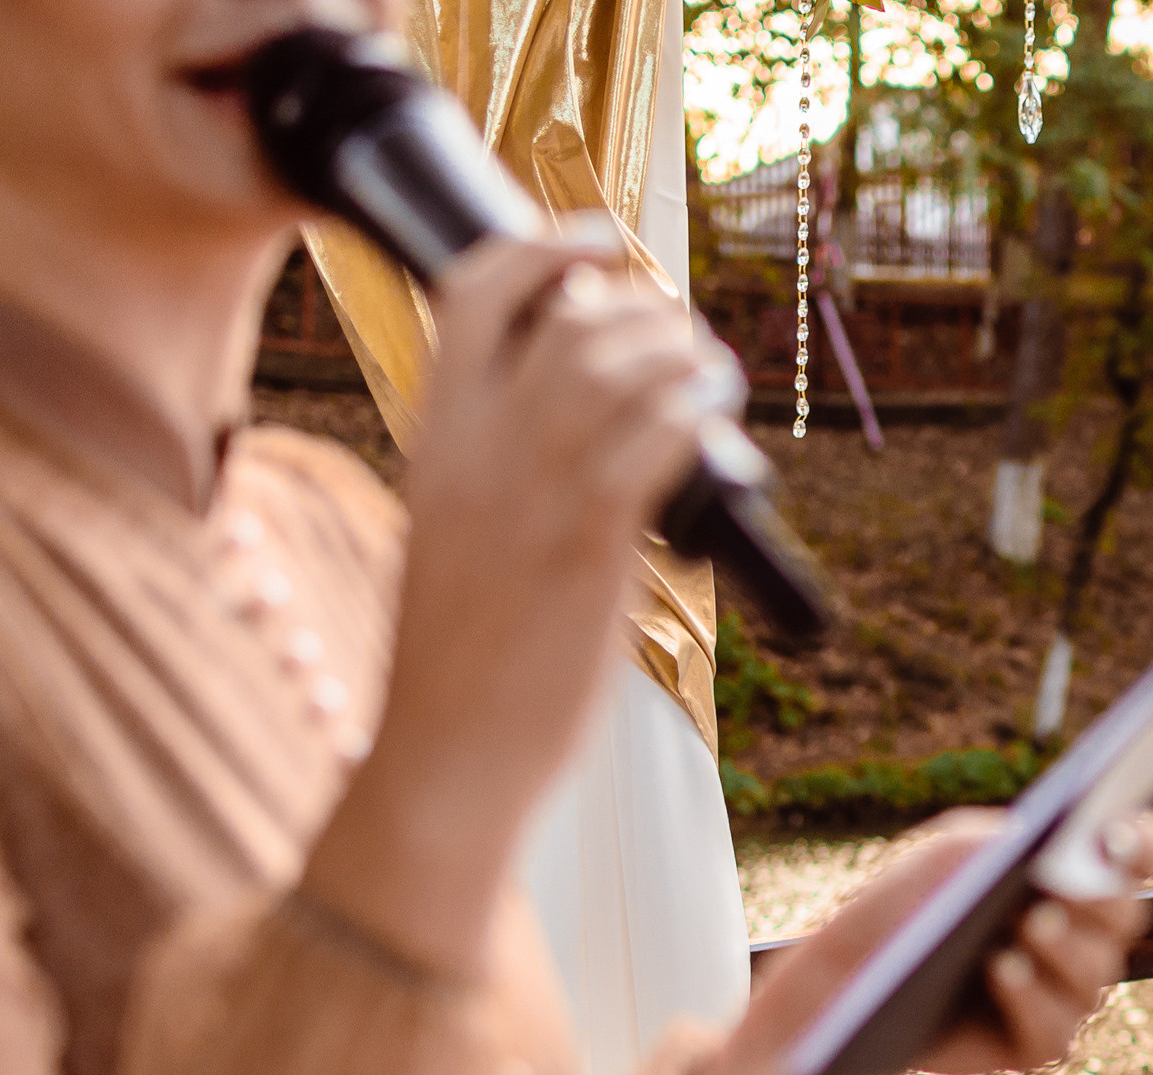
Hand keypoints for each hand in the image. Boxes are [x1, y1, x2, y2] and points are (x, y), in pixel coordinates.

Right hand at [307, 232, 737, 977]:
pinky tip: (718, 421)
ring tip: (713, 378)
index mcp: (434, 439)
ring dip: (686, 355)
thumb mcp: (460, 540)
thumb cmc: (465, 665)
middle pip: (569, 319)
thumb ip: (506, 474)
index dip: (544, 246)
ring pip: (617, 366)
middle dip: (646, 310)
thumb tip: (601, 435)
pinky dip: (696, 412)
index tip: (602, 241)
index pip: (473, 292)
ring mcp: (527, 494)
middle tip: (687, 342)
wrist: (446, 754)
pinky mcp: (583, 547)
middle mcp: (474, 450)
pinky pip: (651, 440)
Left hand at [700, 810, 1152, 1074]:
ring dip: (1062, 946)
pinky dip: (1030, 996)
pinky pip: (1055, 1028)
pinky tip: (1001, 970)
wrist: (846, 985)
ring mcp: (1064, 993)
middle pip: (1126, 916)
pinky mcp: (1036, 1043)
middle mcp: (1081, 934)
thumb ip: (997, 840)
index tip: (1119, 833)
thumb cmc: (904, 907)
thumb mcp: (946, 854)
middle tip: (1061, 883)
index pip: (1142, 850)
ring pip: (1095, 975)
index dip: (1146, 840)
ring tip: (1026, 925)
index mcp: (1074, 873)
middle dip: (1099, 898)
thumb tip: (1043, 840)